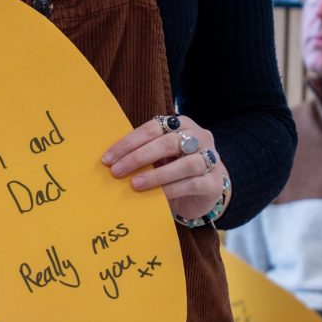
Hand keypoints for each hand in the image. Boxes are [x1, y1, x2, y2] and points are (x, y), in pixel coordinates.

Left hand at [102, 115, 229, 219]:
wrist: (206, 189)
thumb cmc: (175, 168)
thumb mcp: (159, 156)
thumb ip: (142, 153)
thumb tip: (110, 162)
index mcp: (181, 125)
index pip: (152, 128)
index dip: (128, 143)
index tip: (107, 159)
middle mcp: (199, 137)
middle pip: (167, 143)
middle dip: (138, 157)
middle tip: (116, 171)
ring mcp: (210, 159)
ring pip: (184, 164)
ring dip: (156, 175)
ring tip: (135, 184)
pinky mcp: (214, 182)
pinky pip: (192, 184)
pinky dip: (171, 189)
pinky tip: (157, 196)